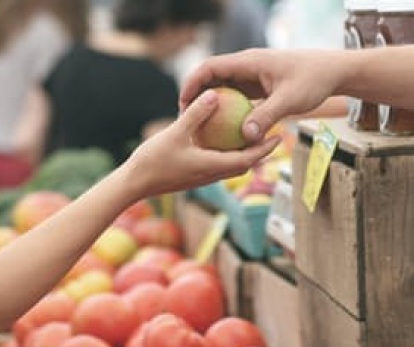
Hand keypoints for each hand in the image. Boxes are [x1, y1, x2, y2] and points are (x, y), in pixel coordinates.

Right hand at [126, 89, 279, 198]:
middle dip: (261, 151)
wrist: (134, 184)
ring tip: (253, 136)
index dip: (265, 149)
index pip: (248, 159)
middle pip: (245, 164)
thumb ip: (196, 114)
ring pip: (232, 166)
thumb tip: (214, 94)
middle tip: (274, 134)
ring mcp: (203, 177)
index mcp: (213, 166)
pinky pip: (218, 164)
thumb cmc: (153, 160)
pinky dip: (228, 153)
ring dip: (245, 154)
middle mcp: (212, 175)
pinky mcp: (194, 176)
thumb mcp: (175, 132)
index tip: (279, 137)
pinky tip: (224, 140)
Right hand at [179, 49, 344, 142]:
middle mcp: (247, 67)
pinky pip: (238, 99)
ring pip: (224, 89)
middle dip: (197, 97)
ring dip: (212, 106)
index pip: (210, 67)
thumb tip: (246, 138)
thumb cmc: (313, 80)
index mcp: (248, 62)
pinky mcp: (260, 87)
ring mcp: (253, 77)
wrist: (332, 72)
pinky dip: (229, 112)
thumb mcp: (289, 100)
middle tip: (185, 120)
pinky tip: (225, 133)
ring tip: (200, 128)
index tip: (182, 104)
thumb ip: (266, 116)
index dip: (192, 84)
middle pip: (212, 78)